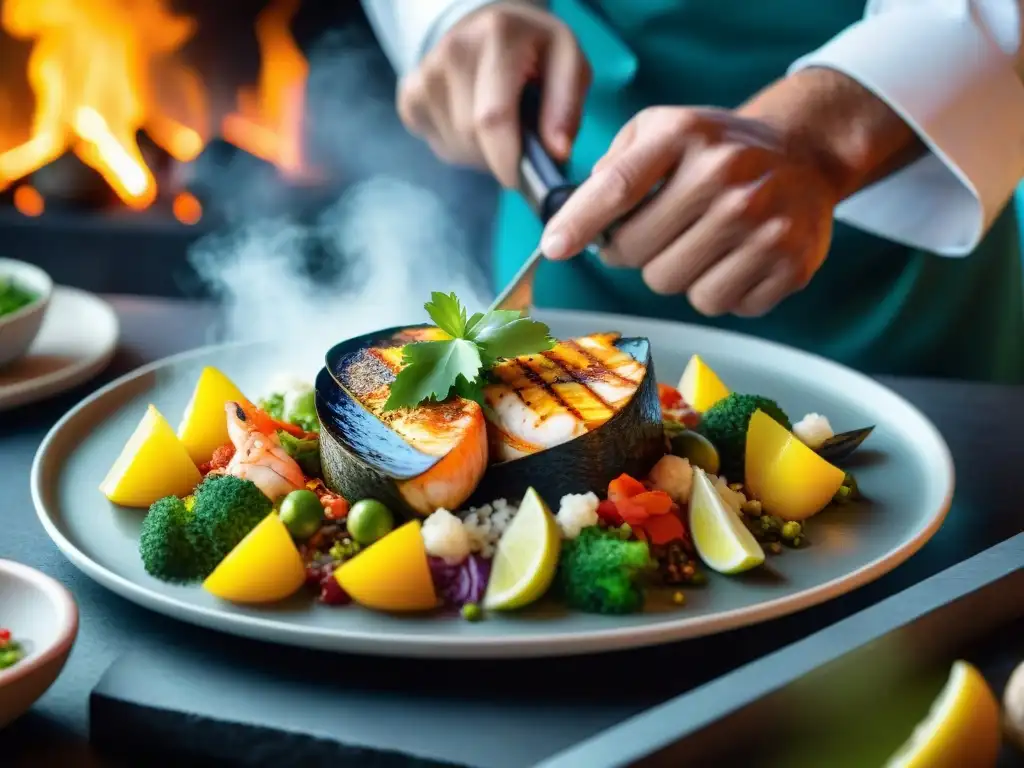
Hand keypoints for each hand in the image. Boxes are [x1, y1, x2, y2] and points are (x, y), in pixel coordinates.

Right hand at [396, 2, 590, 187]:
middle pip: (471, 137)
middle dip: (497, 156)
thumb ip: (566, 106)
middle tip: (517, 140)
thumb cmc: (534, 51)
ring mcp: (426, 73)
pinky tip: (470, 121)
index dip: (507, 161)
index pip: (492, 118)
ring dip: (479, 153)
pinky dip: (457, 146)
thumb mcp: (568, 63)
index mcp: (499, 37)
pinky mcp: (410, 94)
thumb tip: (556, 153)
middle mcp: (454, 50)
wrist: (488, 28)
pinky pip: (434, 143)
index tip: (520, 179)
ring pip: (454, 145)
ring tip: (495, 127)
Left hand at [540, 106, 843, 317]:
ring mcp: (763, 221)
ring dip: (675, 273)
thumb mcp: (663, 129)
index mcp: (685, 135)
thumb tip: (574, 217)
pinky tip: (734, 257)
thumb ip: (615, 164)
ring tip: (700, 242)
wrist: (806, 154)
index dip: (579, 222)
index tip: (553, 247)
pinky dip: (717, 289)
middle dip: (634, 251)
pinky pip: (719, 304)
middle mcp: (727, 174)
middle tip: (656, 234)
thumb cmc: (717, 149)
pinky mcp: (788, 262)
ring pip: (674, 286)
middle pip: (639, 253)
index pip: (617, 187)